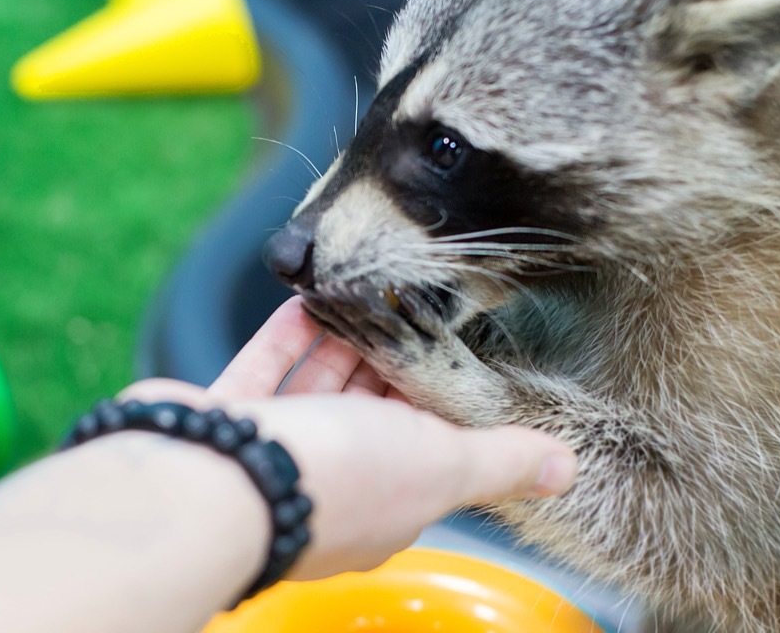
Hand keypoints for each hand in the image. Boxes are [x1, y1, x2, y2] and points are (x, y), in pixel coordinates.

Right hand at [123, 297, 577, 577]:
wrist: (211, 488)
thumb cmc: (332, 481)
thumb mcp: (441, 464)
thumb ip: (502, 460)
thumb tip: (567, 470)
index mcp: (391, 494)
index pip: (430, 433)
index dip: (441, 385)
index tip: (454, 332)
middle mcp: (334, 476)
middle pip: (371, 403)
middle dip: (389, 351)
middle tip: (407, 291)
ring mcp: (277, 449)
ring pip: (319, 383)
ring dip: (341, 335)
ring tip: (361, 284)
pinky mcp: (228, 420)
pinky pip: (265, 369)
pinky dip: (288, 335)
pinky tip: (303, 300)